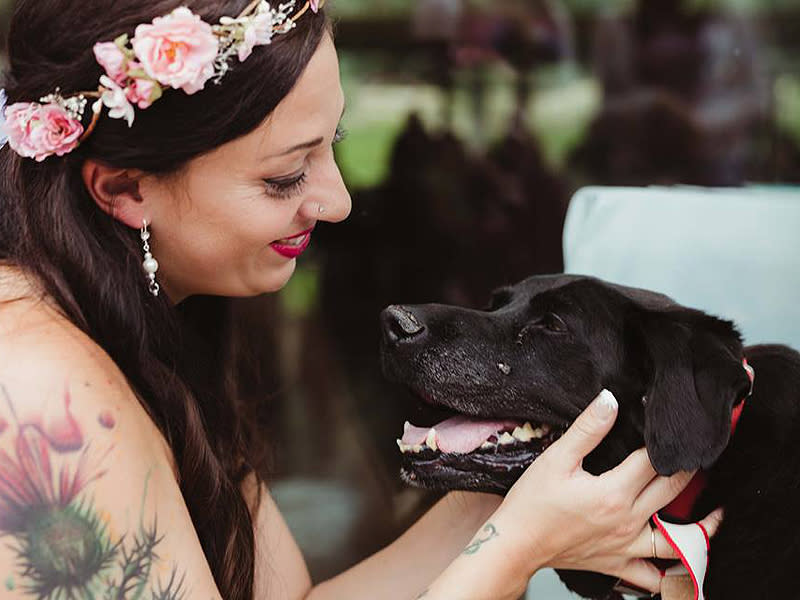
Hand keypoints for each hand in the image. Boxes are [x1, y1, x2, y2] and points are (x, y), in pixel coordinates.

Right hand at [493, 390, 723, 592]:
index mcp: (614, 493)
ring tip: (714, 512)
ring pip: (678, 542)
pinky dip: (673, 575)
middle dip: (688, 471)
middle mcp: (628, 521)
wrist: (516, 543)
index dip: (661, 439)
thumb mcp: (556, 459)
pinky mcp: (617, 563)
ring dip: (700, 527)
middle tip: (698, 456)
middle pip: (673, 492)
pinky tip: (683, 565)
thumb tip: (611, 400)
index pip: (652, 461)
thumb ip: (588, 429)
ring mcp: (626, 547)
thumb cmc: (532, 502)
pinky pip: (654, 578)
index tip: (665, 422)